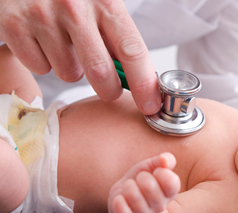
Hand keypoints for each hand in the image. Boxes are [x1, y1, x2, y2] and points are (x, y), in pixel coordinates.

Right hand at [0, 0, 160, 113]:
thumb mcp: (100, 6)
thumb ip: (117, 39)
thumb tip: (138, 80)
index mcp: (105, 1)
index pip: (132, 51)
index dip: (144, 84)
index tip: (150, 106)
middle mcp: (75, 7)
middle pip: (101, 72)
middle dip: (108, 88)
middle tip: (108, 86)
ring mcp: (42, 15)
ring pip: (69, 74)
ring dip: (72, 68)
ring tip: (65, 44)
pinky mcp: (15, 26)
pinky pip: (40, 68)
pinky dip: (44, 61)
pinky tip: (42, 40)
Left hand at [109, 153, 179, 212]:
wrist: (126, 193)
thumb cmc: (143, 177)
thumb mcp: (154, 165)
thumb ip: (164, 160)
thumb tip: (165, 160)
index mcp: (171, 193)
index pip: (171, 182)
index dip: (161, 172)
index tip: (156, 171)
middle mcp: (160, 206)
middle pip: (149, 186)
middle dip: (141, 176)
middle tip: (140, 179)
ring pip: (134, 197)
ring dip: (128, 186)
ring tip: (129, 187)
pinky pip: (122, 212)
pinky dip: (118, 201)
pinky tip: (120, 197)